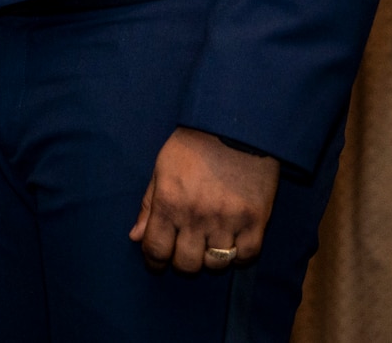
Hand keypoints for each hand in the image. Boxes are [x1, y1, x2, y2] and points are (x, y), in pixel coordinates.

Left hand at [129, 126, 280, 272]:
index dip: (154, 261)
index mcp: (169, 203)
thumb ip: (148, 205)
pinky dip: (239, 255)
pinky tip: (233, 243)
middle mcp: (196, 217)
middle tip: (185, 250)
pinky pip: (246, 256)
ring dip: (210, 259)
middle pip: (186, 264)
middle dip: (182, 261)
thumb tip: (136, 237)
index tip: (157, 262)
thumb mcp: (161, 169)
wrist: (235, 127)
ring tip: (209, 244)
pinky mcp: (256, 221)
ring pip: (216, 264)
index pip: (156, 249)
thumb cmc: (192, 146)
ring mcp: (227, 221)